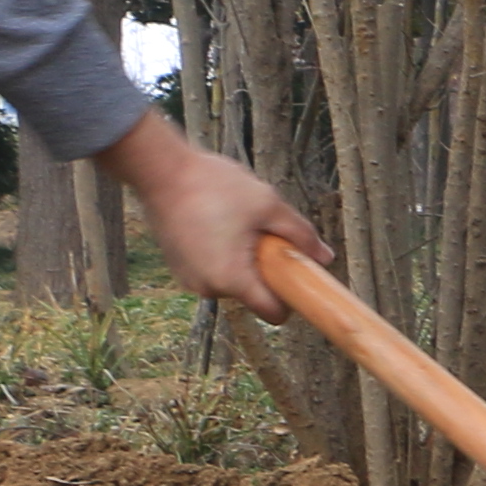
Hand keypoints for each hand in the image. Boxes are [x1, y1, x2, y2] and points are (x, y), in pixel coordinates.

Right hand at [96, 110, 328, 317]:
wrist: (161, 171)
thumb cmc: (214, 187)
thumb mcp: (269, 206)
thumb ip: (301, 235)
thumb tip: (325, 258)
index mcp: (232, 279)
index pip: (273, 313)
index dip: (293, 299)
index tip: (299, 276)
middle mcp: (207, 287)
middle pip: (254, 293)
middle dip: (267, 270)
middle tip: (263, 233)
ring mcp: (189, 278)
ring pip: (234, 279)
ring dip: (244, 260)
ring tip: (237, 223)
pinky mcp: (179, 266)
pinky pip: (214, 269)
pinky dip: (224, 254)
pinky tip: (219, 223)